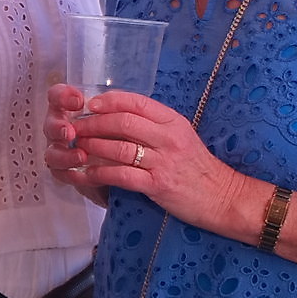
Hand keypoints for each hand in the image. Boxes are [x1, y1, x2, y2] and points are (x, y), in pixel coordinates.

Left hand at [44, 85, 246, 226]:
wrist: (222, 196)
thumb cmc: (197, 167)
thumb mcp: (181, 136)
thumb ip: (154, 125)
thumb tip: (120, 116)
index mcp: (173, 121)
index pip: (136, 102)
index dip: (109, 101)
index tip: (89, 105)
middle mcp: (168, 137)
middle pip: (122, 122)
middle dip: (93, 124)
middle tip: (74, 127)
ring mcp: (163, 161)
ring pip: (119, 147)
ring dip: (92, 146)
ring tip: (75, 147)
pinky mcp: (158, 184)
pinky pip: (122, 175)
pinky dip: (100, 173)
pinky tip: (87, 173)